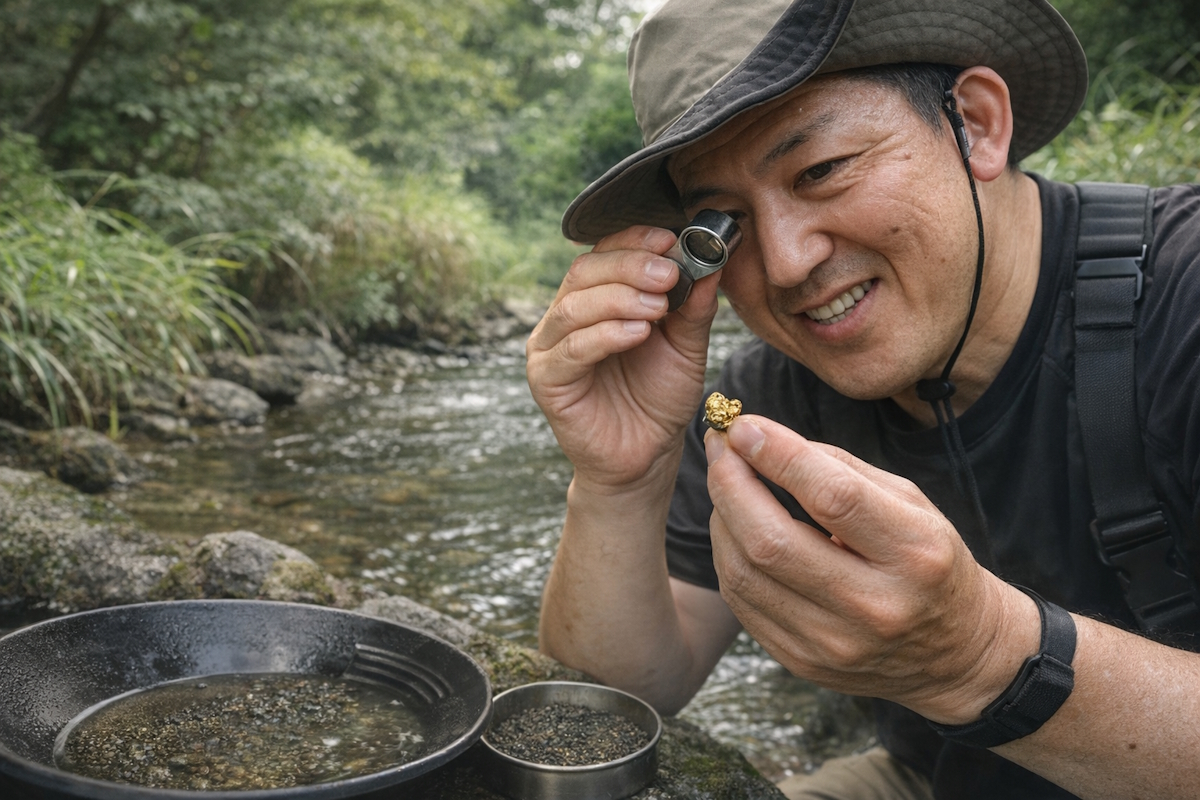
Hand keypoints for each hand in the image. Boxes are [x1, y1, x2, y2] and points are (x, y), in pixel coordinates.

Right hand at [527, 225, 721, 489]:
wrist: (645, 456)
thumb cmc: (659, 398)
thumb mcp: (686, 346)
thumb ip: (694, 306)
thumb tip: (712, 260)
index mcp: (595, 299)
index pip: (604, 253)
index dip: (634, 240)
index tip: (671, 239)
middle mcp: (565, 317)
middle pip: (584, 271)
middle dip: (630, 266)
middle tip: (668, 274)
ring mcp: (550, 348)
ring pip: (574, 306)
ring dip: (619, 298)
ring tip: (658, 307)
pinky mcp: (547, 381)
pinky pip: (571, 349)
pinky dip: (605, 335)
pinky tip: (637, 334)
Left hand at [703, 416, 1039, 722]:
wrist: (955, 652)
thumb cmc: (927, 559)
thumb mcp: (909, 501)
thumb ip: (837, 467)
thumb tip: (760, 438)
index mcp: (914, 554)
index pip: (832, 497)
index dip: (777, 455)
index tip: (744, 426)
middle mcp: (875, 606)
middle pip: (772, 541)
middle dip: (731, 484)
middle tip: (721, 448)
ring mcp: (835, 643)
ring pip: (744, 573)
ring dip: (722, 518)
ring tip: (727, 484)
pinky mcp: (803, 662)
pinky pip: (741, 602)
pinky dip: (728, 556)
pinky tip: (735, 529)